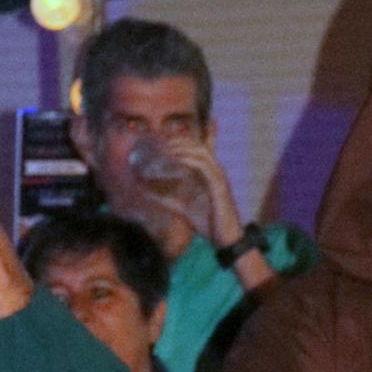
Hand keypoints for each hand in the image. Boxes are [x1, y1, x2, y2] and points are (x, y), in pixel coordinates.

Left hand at [128, 134, 242, 251]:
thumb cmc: (207, 222)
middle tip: (161, 136)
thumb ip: (166, 198)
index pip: (201, 148)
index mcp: (207, 173)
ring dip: (183, 146)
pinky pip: (204, 166)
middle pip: (198, 145)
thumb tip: (147, 193)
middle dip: (180, 139)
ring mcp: (218, 176)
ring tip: (166, 146)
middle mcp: (214, 171)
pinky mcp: (219, 185)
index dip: (186, 137)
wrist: (224, 238)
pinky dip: (190, 160)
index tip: (170, 133)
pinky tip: (177, 159)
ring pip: (201, 151)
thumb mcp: (182, 207)